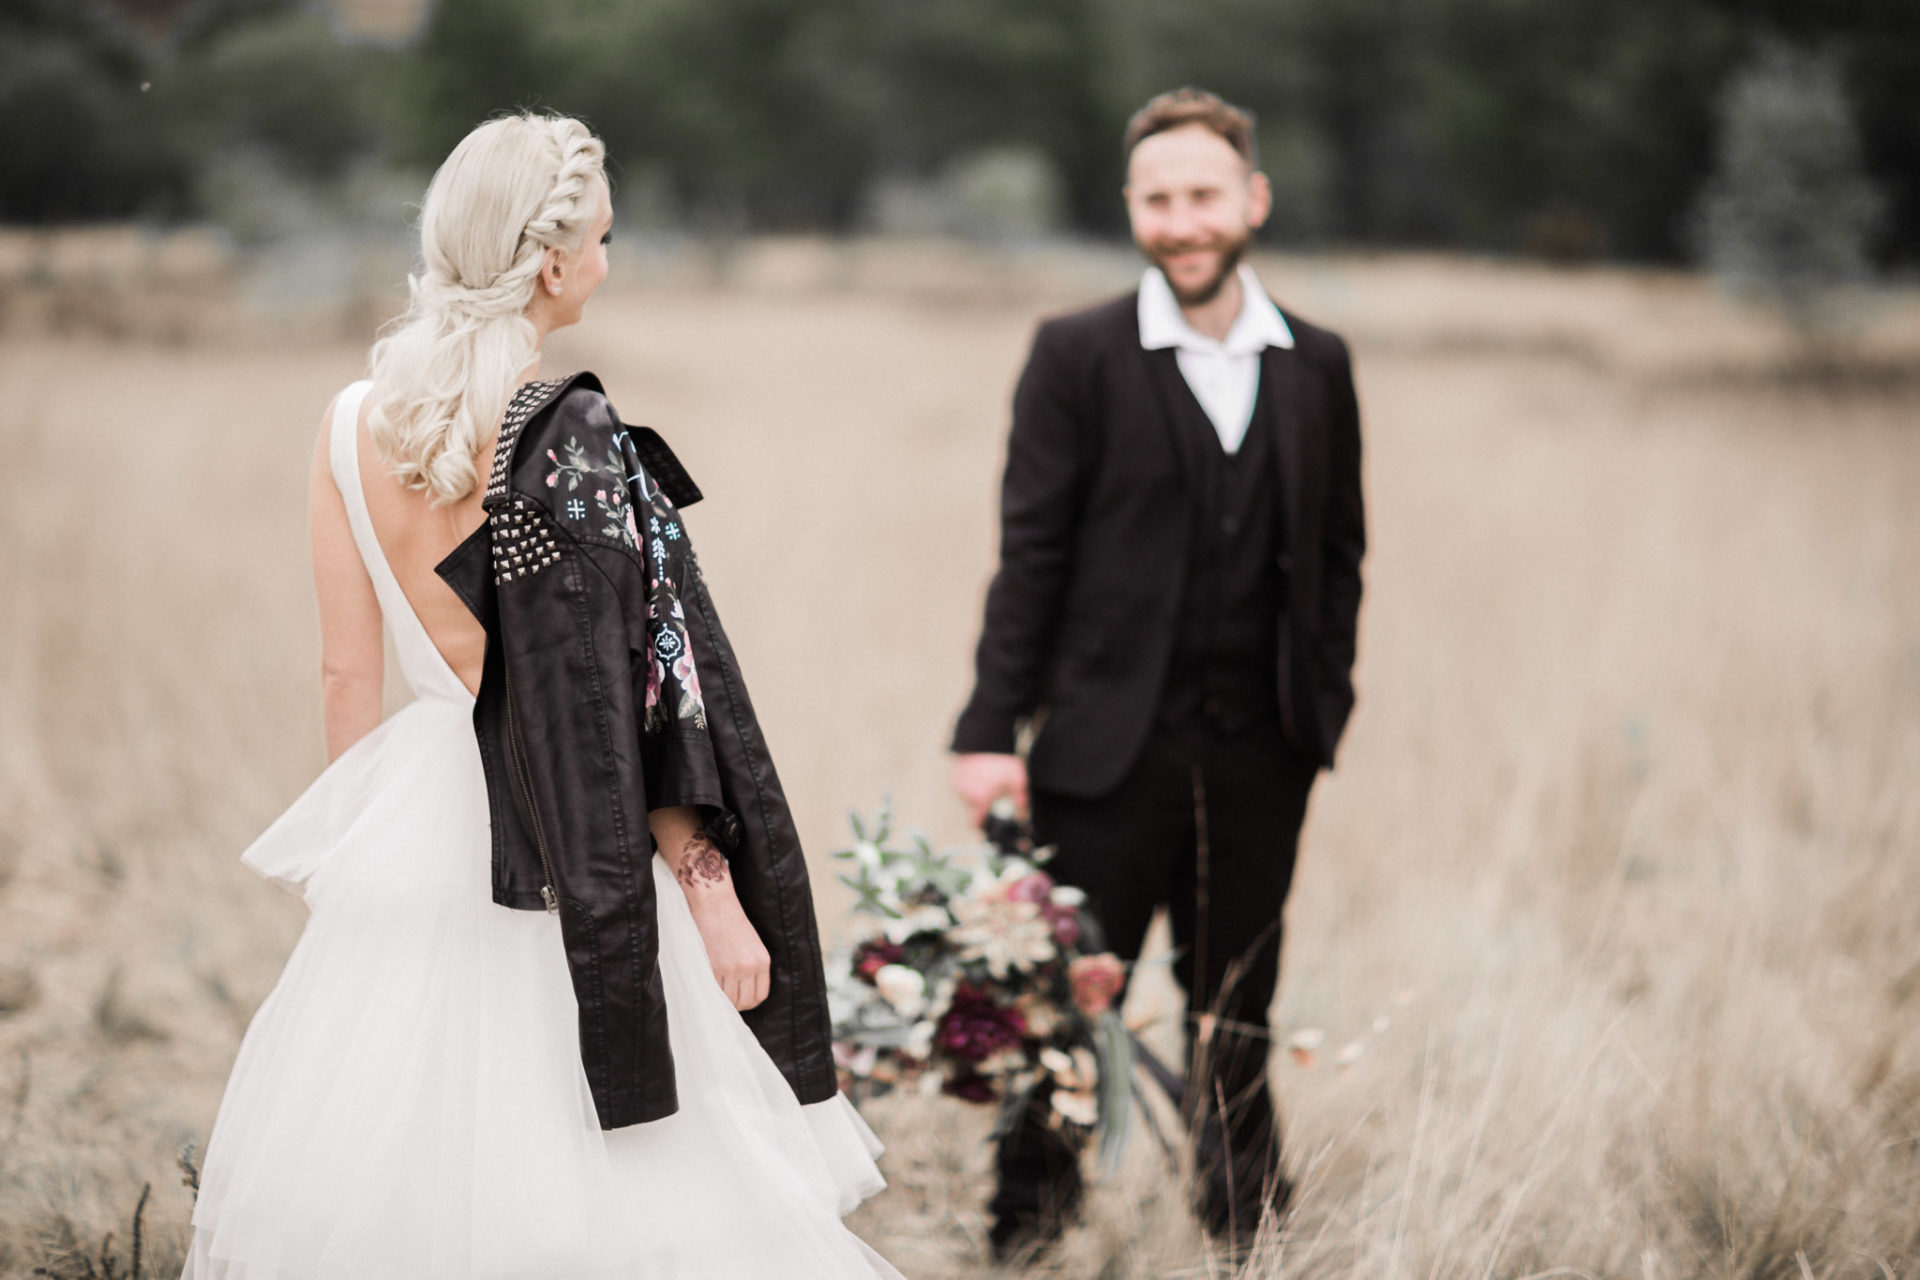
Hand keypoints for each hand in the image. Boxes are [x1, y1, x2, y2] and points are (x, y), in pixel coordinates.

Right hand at [684, 877, 771, 1010]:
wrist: (714, 903)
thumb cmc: (731, 920)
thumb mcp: (752, 943)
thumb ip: (751, 966)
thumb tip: (743, 990)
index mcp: (762, 960)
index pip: (760, 996)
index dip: (749, 1002)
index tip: (740, 1000)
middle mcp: (749, 967)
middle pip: (744, 1002)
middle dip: (735, 1004)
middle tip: (724, 998)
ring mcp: (731, 968)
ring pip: (728, 1000)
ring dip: (721, 1000)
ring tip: (715, 990)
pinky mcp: (713, 966)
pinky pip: (713, 991)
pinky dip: (710, 992)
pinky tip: (707, 984)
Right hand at [951, 752, 1027, 828]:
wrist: (984, 742)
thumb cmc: (1001, 762)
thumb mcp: (1017, 780)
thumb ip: (1021, 801)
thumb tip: (1024, 818)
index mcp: (981, 799)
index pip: (976, 823)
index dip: (982, 826)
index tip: (989, 823)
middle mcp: (966, 796)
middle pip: (973, 810)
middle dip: (983, 805)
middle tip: (994, 793)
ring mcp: (958, 787)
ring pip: (968, 799)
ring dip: (976, 795)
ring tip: (987, 780)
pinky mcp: (954, 779)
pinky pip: (962, 789)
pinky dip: (970, 786)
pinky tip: (979, 775)